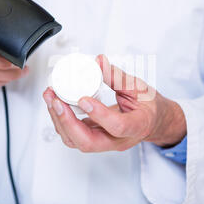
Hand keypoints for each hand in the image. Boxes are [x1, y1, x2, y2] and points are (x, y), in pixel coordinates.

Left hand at [42, 54, 186, 151]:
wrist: (152, 121)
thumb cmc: (149, 105)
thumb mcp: (139, 87)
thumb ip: (118, 76)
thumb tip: (99, 62)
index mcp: (137, 126)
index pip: (117, 126)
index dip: (99, 114)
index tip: (84, 99)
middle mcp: (118, 140)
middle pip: (88, 142)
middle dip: (67, 121)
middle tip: (56, 99)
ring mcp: (105, 142)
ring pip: (76, 141)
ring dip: (59, 120)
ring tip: (51, 97)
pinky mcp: (94, 138)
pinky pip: (73, 135)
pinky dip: (61, 120)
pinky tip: (56, 103)